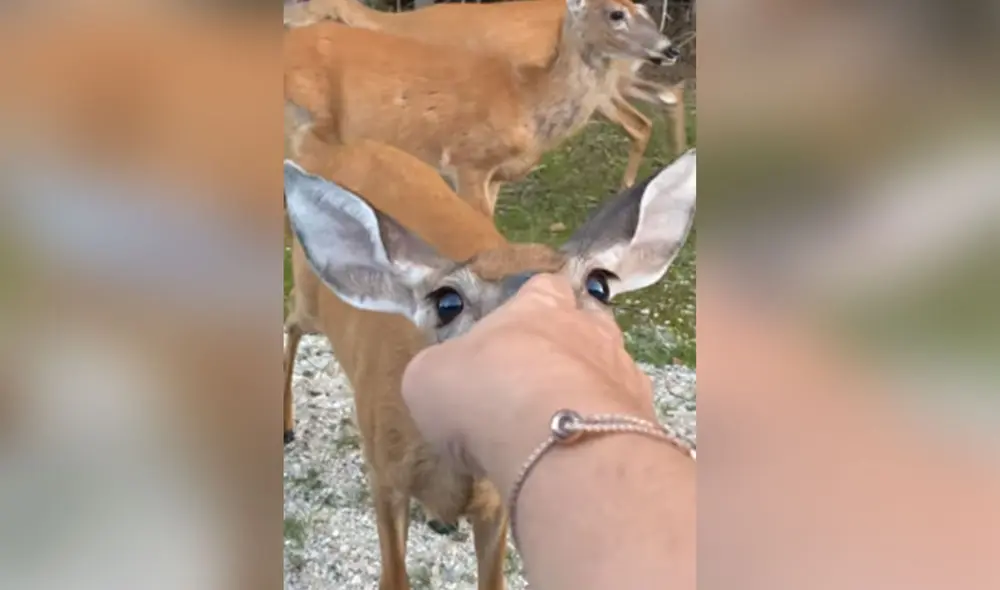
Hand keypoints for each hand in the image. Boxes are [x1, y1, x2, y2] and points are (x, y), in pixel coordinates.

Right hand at [401, 273, 656, 492]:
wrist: (550, 441)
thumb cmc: (480, 391)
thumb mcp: (429, 378)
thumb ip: (443, 371)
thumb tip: (447, 381)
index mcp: (538, 306)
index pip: (546, 286)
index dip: (535, 305)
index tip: (518, 331)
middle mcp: (590, 328)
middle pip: (589, 324)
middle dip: (570, 349)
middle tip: (539, 386)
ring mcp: (624, 370)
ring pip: (612, 372)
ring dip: (590, 393)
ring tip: (562, 427)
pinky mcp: (644, 417)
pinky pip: (626, 419)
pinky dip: (607, 433)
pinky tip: (582, 455)